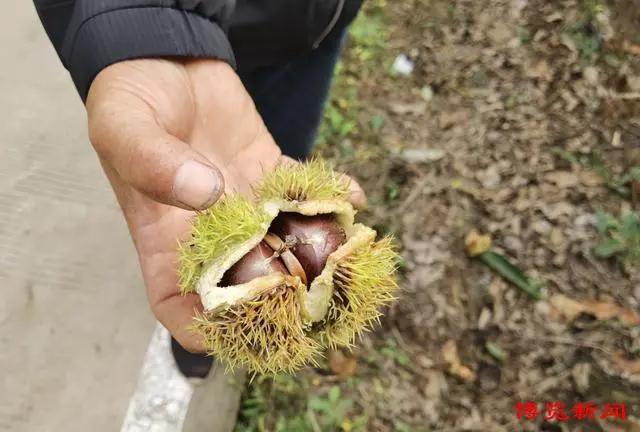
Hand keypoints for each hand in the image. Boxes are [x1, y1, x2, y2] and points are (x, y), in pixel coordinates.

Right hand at [86, 58, 364, 351]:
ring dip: (318, 252)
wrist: (164, 56)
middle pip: (244, 282)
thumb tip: (207, 193)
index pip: (178, 303)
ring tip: (353, 253)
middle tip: (324, 302)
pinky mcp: (267, 173)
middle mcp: (207, 229)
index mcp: (163, 235)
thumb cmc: (131, 98)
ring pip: (282, 242)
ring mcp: (242, 204)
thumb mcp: (124, 127)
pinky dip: (330, 196)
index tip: (245, 336)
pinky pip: (302, 193)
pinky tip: (353, 194)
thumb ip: (154, 162)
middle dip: (283, 299)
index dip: (206, 330)